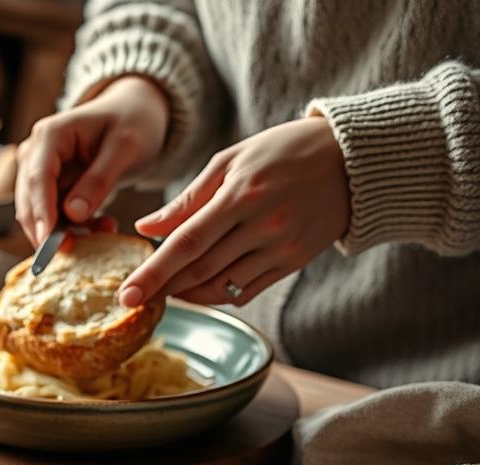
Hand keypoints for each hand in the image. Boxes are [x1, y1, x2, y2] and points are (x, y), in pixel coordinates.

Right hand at [16, 76, 168, 246]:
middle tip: (76, 251)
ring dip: (66, 231)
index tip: (49, 243)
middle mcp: (36, 153)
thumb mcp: (125, 148)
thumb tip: (72, 214)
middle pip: (30, 201)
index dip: (41, 213)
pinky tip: (103, 226)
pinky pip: (55, 216)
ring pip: (40, 214)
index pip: (38, 179)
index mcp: (50, 135)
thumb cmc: (133, 122)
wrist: (136, 113)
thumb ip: (99, 180)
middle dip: (49, 229)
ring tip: (105, 230)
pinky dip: (75, 227)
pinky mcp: (51, 188)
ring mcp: (41, 171)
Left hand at [119, 117, 349, 307]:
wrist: (352, 161)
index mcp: (242, 195)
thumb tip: (145, 227)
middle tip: (134, 298)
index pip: (187, 242)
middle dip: (162, 288)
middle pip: (201, 270)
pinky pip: (246, 291)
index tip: (127, 294)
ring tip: (163, 290)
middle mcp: (264, 226)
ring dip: (187, 293)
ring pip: (222, 287)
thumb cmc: (283, 152)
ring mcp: (282, 249)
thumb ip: (187, 198)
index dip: (153, 272)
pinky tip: (197, 289)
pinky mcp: (294, 263)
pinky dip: (216, 295)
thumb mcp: (231, 160)